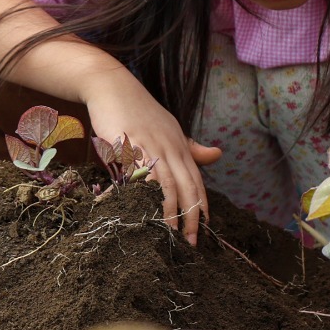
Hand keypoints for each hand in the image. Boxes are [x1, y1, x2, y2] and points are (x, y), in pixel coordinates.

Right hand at [81, 70, 221, 245]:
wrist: (112, 87)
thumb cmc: (141, 111)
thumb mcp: (171, 128)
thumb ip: (191, 147)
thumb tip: (217, 155)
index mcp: (181, 147)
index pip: (197, 182)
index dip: (201, 207)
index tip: (204, 230)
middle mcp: (170, 148)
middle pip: (186, 187)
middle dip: (190, 216)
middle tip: (190, 242)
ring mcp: (150, 146)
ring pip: (165, 183)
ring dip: (169, 211)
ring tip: (169, 234)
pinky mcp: (128, 144)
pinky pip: (137, 172)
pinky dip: (141, 192)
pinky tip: (142, 210)